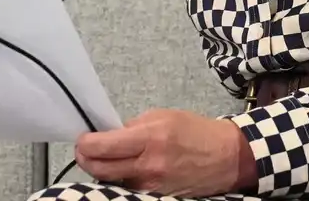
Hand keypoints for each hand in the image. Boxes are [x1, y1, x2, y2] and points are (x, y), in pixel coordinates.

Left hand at [74, 109, 257, 195]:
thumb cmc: (196, 132)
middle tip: (86, 150)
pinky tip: (128, 169)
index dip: (85, 143)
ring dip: (104, 170)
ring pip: (111, 181)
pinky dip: (122, 179)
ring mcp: (151, 186)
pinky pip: (128, 189)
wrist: (225, 157)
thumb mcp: (163, 116)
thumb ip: (133, 126)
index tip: (82, 139)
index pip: (102, 147)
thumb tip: (110, 134)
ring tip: (111, 158)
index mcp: (150, 138)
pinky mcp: (155, 198)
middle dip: (85, 159)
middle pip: (98, 169)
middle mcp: (148, 166)